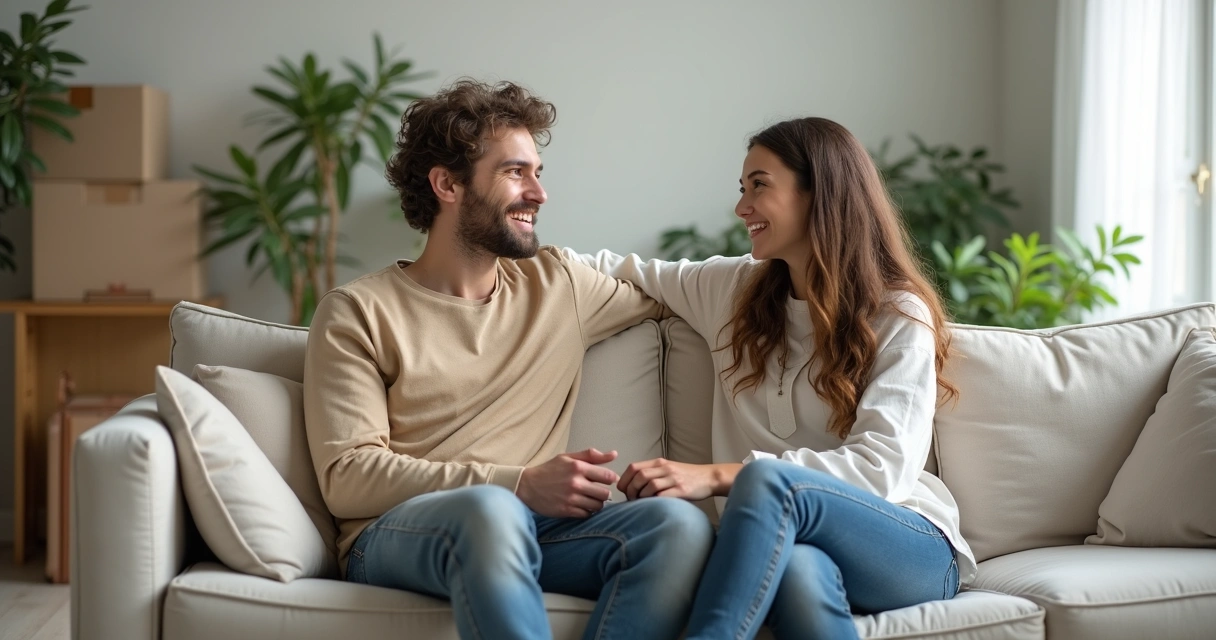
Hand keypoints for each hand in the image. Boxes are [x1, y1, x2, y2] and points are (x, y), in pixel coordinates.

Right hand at [516, 448, 618, 517]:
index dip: (610, 479)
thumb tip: (614, 455)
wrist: (527, 486)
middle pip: (605, 494)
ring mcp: (571, 498)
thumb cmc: (549, 470)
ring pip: (597, 506)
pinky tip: (580, 506)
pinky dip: (586, 512)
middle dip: (604, 493)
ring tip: (589, 499)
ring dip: (596, 504)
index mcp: (578, 467)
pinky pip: (587, 515)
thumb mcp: (568, 458)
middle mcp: (576, 483)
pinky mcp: (566, 510)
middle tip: (597, 492)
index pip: (608, 476)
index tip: (606, 481)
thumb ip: (591, 456)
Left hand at [618, 459, 737, 500]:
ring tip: (642, 504)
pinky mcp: (682, 490)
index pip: (633, 467)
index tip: (623, 490)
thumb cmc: (685, 477)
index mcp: (659, 463)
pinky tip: (654, 506)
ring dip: (642, 497)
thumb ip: (651, 474)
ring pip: (650, 485)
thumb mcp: (667, 470)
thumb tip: (630, 487)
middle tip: (632, 500)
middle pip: (639, 476)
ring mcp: (674, 479)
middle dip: (631, 490)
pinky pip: (663, 496)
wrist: (708, 478)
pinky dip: (655, 501)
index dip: (624, 480)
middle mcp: (665, 468)